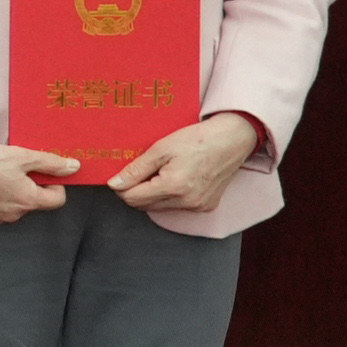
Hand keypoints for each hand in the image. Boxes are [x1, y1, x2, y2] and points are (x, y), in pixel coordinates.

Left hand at [111, 112, 266, 214]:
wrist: (232, 139)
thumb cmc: (198, 139)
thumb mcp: (160, 149)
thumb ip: (136, 169)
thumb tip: (114, 184)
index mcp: (174, 187)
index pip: (132, 199)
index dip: (121, 188)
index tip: (121, 176)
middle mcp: (187, 202)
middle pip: (144, 206)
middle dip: (135, 191)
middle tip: (141, 171)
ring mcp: (198, 206)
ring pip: (159, 208)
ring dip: (152, 194)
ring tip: (160, 172)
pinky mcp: (206, 206)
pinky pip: (177, 206)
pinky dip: (169, 196)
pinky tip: (175, 178)